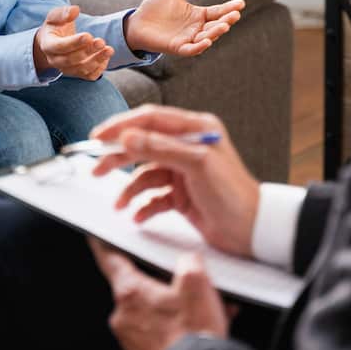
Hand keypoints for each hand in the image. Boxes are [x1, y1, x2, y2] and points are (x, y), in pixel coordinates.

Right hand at [33, 5, 114, 79]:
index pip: (60, 47)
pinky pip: (89, 76)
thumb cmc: (56, 27)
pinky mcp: (78, 73)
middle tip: (101, 42)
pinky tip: (106, 56)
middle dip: (88, 52)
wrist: (54, 41)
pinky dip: (99, 68)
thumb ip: (63, 13)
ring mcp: (67, 69)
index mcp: (48, 45)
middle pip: (71, 60)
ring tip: (109, 50)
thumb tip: (75, 10)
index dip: (74, 43)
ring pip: (81, 69)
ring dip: (97, 60)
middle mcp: (56, 60)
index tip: (88, 35)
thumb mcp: (55, 16)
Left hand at [88, 239, 232, 349]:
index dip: (105, 245)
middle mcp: (124, 317)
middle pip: (138, 288)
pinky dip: (176, 328)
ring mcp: (131, 340)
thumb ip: (189, 262)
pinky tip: (199, 329)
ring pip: (152, 312)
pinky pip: (158, 333)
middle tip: (185, 284)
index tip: (98, 238)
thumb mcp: (197, 284)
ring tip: (204, 311)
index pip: (111, 260)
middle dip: (161, 284)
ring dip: (174, 308)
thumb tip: (188, 262)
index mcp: (130, 292)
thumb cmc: (192, 335)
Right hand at [90, 105, 259, 256]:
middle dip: (119, 157)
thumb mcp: (197, 165)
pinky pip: (154, 196)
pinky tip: (138, 215)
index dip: (122, 126)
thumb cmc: (234, 194)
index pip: (151, 119)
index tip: (99, 136)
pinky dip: (144, 205)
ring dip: (130, 189)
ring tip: (120, 203)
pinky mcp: (182, 194)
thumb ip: (161, 148)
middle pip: (144, 144)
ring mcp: (184, 171)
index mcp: (196, 129)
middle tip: (97, 168)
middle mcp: (188, 146)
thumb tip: (128, 136)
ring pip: (146, 173)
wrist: (253, 231)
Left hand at [125, 0, 244, 57]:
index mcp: (198, 15)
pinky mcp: (177, 47)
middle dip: (226, 20)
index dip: (229, 8)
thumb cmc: (156, 8)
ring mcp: (188, 38)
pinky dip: (199, 46)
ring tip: (224, 25)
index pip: (218, 11)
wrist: (136, 22)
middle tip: (234, 14)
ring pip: (206, 37)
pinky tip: (207, 41)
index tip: (241, 3)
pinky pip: (191, 49)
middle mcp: (196, 28)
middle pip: (215, 25)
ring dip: (216, 32)